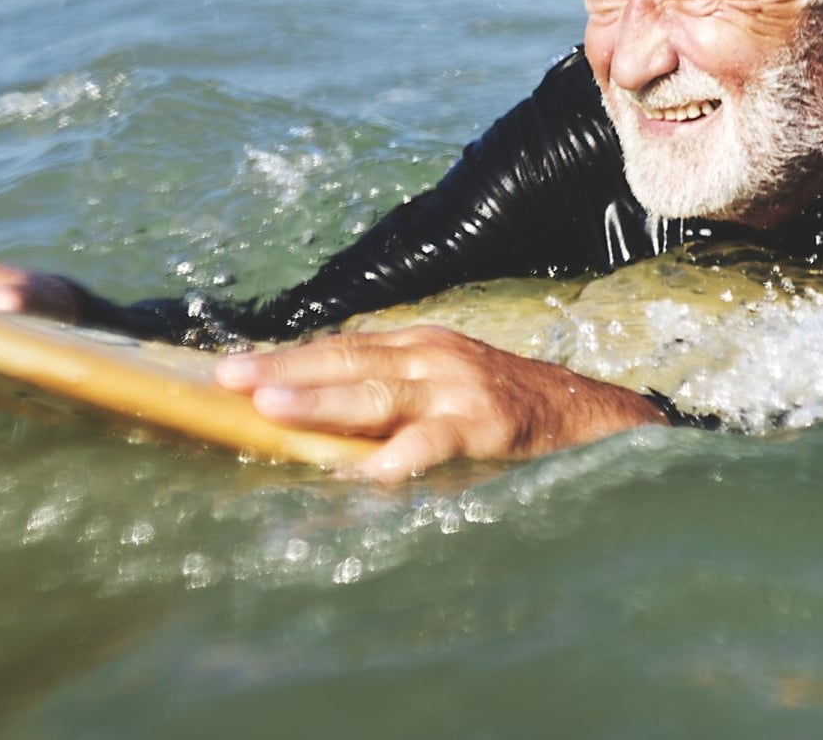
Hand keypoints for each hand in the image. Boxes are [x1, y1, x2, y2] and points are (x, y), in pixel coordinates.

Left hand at [213, 325, 670, 481]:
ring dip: (322, 400)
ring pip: (379, 393)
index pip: (342, 348)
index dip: (287, 357)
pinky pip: (432, 444)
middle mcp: (435, 358)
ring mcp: (460, 389)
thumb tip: (317, 424)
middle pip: (349, 360)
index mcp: (420, 347)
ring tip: (273, 408)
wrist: (591, 419)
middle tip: (230, 379)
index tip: (231, 370)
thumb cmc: (508, 413)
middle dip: (287, 369)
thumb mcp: (447, 391)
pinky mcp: (486, 427)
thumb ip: (393, 403)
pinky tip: (363, 474)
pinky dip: (396, 459)